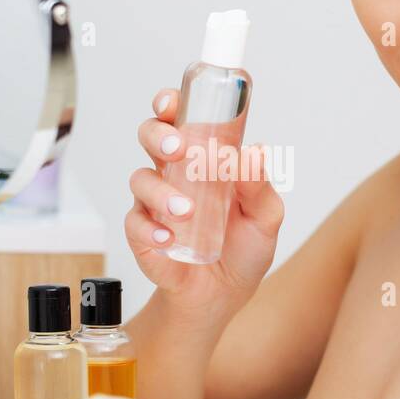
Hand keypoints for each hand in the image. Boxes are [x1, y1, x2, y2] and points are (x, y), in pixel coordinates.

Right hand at [125, 88, 284, 323]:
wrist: (223, 297)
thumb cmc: (243, 249)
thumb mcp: (265, 218)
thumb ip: (260, 187)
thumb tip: (256, 152)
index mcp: (203, 158)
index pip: (182, 119)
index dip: (171, 103)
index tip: (172, 101)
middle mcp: (175, 173)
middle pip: (151, 136)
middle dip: (158, 135)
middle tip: (177, 150)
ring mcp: (155, 202)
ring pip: (140, 178)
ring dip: (160, 192)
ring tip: (186, 211)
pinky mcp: (143, 233)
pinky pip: (134, 222)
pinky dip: (149, 228)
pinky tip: (167, 238)